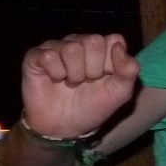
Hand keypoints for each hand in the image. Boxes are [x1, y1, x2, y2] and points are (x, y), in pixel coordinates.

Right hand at [20, 34, 139, 138]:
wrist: (65, 126)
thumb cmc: (93, 106)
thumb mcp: (120, 93)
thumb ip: (129, 70)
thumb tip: (119, 46)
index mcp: (102, 48)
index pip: (114, 40)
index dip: (112, 63)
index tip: (105, 78)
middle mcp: (80, 42)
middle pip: (93, 41)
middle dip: (93, 68)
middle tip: (87, 81)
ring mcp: (57, 46)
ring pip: (71, 48)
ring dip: (75, 73)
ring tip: (72, 83)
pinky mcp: (36, 55)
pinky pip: (49, 56)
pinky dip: (56, 73)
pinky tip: (55, 80)